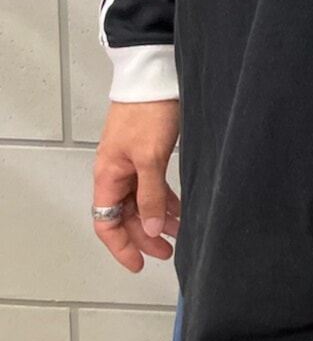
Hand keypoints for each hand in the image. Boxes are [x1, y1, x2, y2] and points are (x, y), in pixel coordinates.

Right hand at [92, 99, 181, 271]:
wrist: (155, 76)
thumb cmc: (148, 111)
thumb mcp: (150, 157)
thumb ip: (150, 195)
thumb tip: (150, 230)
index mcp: (108, 176)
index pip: (106, 223)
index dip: (121, 246)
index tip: (139, 264)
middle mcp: (116, 172)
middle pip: (125, 215)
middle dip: (144, 236)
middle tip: (166, 252)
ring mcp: (132, 162)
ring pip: (140, 201)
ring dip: (156, 219)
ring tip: (178, 233)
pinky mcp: (147, 153)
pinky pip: (152, 186)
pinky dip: (163, 200)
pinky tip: (178, 210)